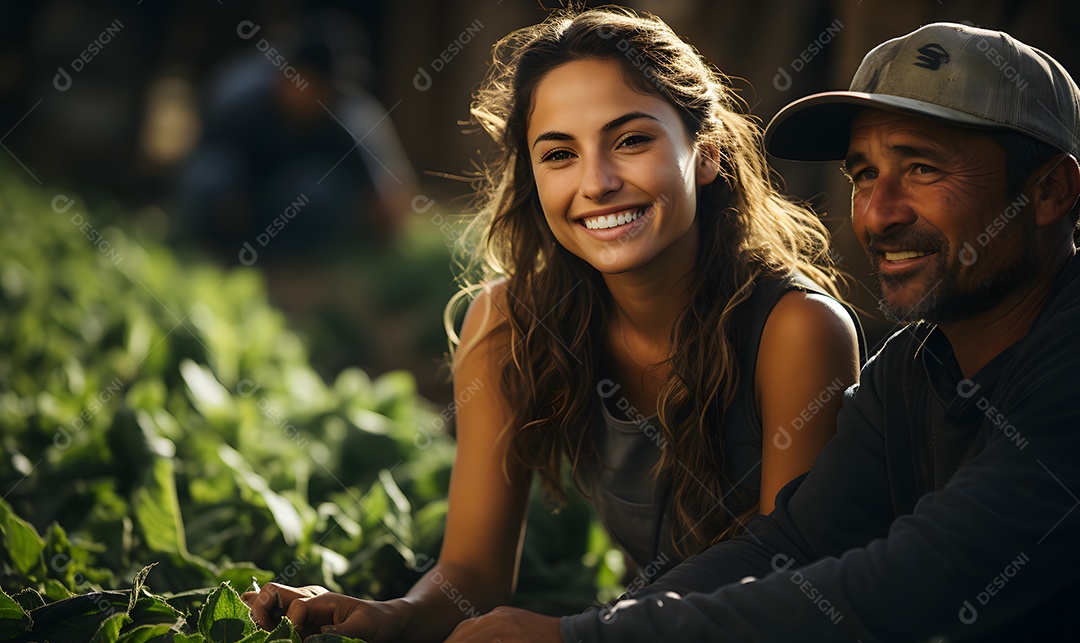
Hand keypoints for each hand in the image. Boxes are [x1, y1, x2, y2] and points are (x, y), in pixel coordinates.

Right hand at [242, 583, 405, 640]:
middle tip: (261, 631)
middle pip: (271, 594)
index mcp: (319, 599)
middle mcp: (305, 602)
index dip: (289, 623)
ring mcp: (301, 614)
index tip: (294, 639)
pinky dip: (264, 626)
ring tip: (249, 631)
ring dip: (257, 616)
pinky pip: (275, 622)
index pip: (293, 605)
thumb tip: (310, 640)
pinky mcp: (300, 628)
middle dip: (260, 610)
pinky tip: (258, 632)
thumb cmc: (376, 621)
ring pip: (268, 606)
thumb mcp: (363, 626)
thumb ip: (340, 633)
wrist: (385, 623)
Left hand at [445, 606, 561, 642]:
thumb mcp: (515, 629)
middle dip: (452, 642)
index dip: (452, 639)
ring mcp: (508, 627)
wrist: (569, 635)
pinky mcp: (516, 637)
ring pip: (475, 637)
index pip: (466, 627)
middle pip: (466, 631)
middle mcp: (500, 617)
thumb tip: (474, 639)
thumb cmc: (541, 638)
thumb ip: (496, 635)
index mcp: (499, 615)